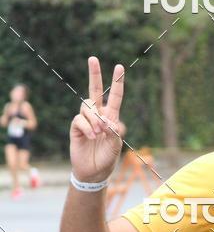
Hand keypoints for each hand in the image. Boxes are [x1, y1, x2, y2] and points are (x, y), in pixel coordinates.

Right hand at [70, 56, 124, 182]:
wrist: (93, 172)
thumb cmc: (107, 159)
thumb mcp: (116, 145)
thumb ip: (114, 131)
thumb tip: (106, 119)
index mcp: (111, 118)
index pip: (114, 97)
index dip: (117, 83)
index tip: (120, 67)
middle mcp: (98, 115)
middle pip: (94, 91)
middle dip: (94, 74)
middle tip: (93, 58)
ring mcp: (86, 120)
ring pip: (87, 106)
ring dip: (94, 119)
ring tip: (98, 134)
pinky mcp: (76, 127)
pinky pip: (79, 119)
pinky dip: (87, 127)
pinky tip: (92, 137)